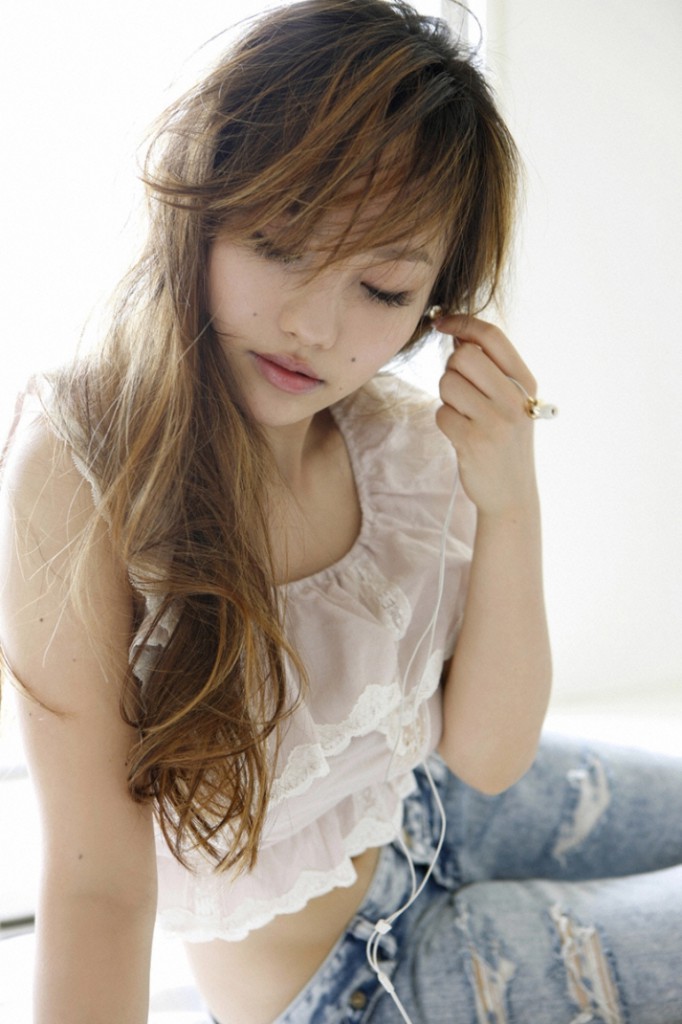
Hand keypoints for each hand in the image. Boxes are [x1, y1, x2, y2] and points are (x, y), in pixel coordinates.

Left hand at [435, 314, 538, 516]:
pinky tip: (461, 435)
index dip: (461, 322)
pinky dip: (445, 422)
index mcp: (526, 382)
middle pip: (463, 357)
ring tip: (465, 416)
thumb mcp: (510, 402)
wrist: (511, 493)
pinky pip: (441, 413)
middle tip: (461, 391)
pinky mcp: (474, 441)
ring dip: (447, 398)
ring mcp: (495, 421)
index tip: (441, 321)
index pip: (492, 336)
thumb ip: (490, 370)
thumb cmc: (504, 441)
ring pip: (447, 383)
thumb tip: (458, 335)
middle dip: (452, 369)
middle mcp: (514, 398)